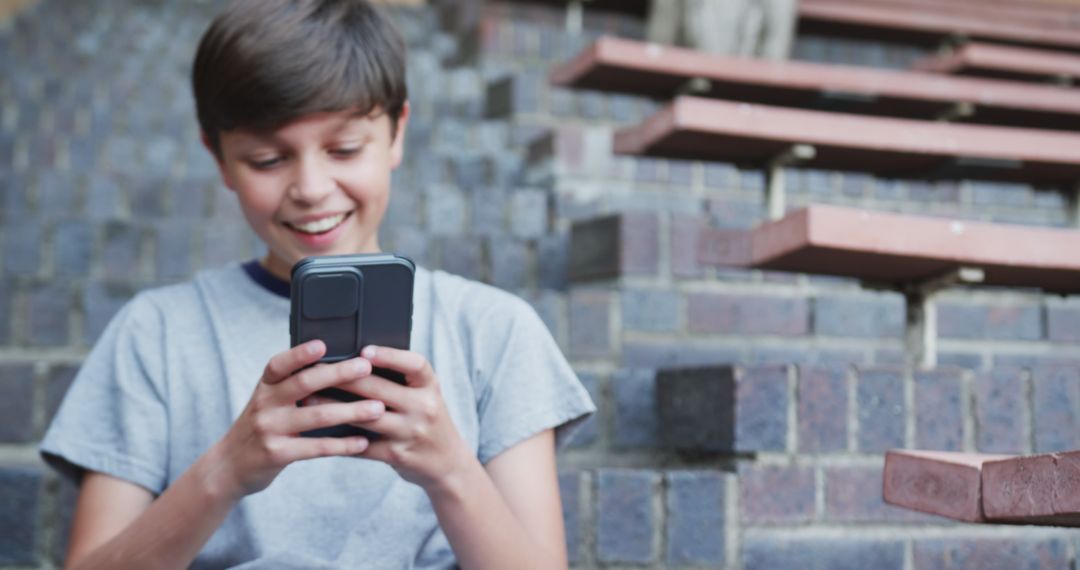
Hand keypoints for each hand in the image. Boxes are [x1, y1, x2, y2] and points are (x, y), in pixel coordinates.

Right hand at [207, 340, 384, 498]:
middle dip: (338, 374)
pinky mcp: (277, 454)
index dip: (299, 354)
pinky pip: (316, 448)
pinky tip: (363, 442)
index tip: (323, 344)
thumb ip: (291, 386)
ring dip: (351, 411)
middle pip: (304, 384)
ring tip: (378, 408)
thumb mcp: (268, 402)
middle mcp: (265, 404)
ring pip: (317, 416)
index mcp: (265, 386)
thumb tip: (335, 365)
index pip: (279, 364)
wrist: (230, 466)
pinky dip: (342, 444)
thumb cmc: (262, 427)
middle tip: (366, 368)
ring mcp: (269, 429)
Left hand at [308, 345, 473, 491]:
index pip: (415, 365)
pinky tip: (318, 432)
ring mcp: (410, 432)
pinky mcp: (396, 455)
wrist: (448, 463)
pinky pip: (362, 445)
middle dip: (345, 378)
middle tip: (317, 369)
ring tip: (309, 398)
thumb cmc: (428, 421)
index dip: (390, 355)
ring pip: (366, 416)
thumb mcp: (427, 395)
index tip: (364, 350)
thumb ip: (404, 380)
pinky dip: (338, 439)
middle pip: (380, 389)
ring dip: (333, 407)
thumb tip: (361, 358)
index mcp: (431, 387)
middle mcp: (424, 408)